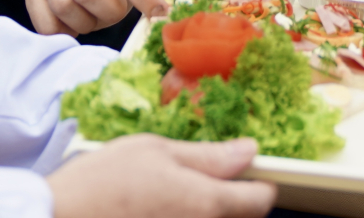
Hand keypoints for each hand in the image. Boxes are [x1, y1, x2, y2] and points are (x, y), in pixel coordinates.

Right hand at [48, 135, 273, 217]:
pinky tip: (156, 210)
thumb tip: (250, 151)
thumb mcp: (155, 151)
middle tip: (200, 179)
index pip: (262, 200)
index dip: (260, 181)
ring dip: (204, 211)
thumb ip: (208, 156)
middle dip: (232, 199)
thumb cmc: (101, 182)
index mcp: (206, 203)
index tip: (247, 171)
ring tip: (169, 197)